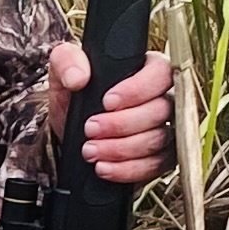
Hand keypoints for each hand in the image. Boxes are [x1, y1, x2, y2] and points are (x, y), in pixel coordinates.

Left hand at [44, 43, 175, 184]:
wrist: (69, 132)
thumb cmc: (75, 95)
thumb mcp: (63, 70)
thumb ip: (67, 61)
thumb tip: (77, 77)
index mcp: (148, 68)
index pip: (161, 73)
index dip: (137, 89)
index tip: (107, 102)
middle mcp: (163, 97)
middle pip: (161, 110)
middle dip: (122, 124)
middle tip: (90, 128)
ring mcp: (165, 128)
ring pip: (159, 140)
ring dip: (121, 148)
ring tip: (91, 149)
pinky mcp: (160, 157)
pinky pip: (155, 166)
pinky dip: (128, 169)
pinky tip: (104, 166)